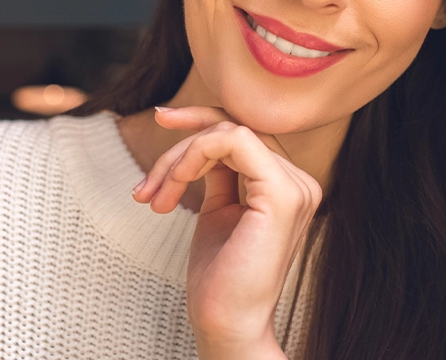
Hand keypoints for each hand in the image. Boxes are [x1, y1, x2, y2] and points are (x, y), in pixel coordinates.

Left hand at [131, 106, 322, 359]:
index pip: (244, 135)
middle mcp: (299, 181)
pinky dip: (193, 155)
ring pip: (228, 133)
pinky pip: (232, 142)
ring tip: (154, 195)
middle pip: (233, 130)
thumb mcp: (219, 211)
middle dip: (181, 143)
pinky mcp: (281, 193)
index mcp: (288, 185)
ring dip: (180, 158)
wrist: (226, 328)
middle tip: (146, 183)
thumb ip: (221, 173)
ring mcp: (295, 185)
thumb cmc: (219, 279)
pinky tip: (174, 185)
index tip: (161, 117)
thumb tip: (203, 137)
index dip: (201, 121)